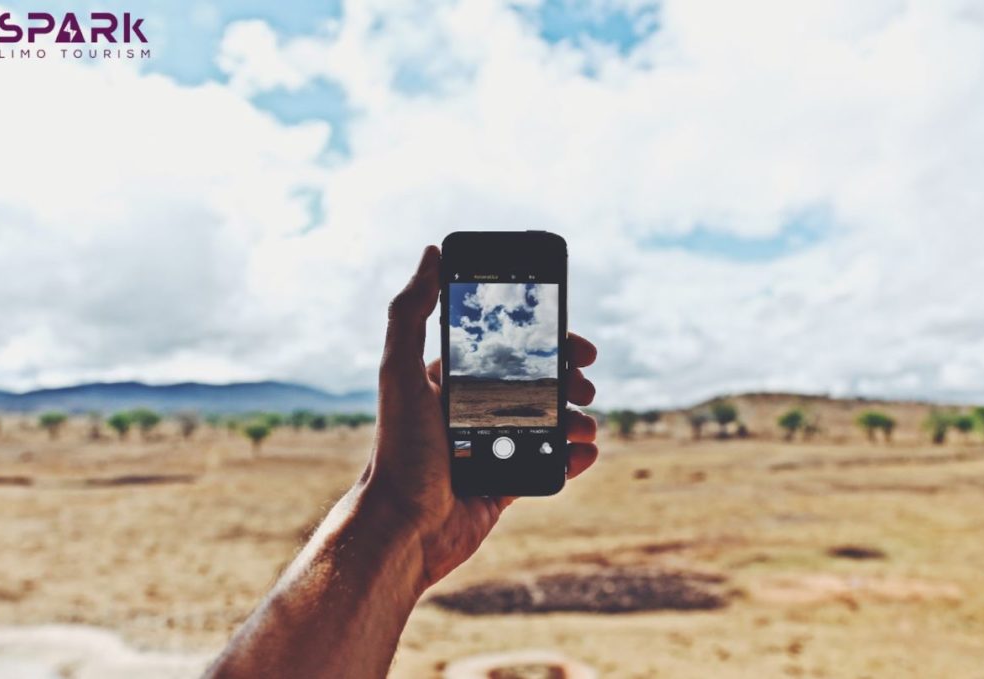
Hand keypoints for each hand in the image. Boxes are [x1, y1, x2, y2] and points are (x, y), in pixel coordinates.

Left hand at [364, 245, 598, 589]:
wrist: (404, 529)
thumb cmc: (398, 451)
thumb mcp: (399, 373)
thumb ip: (411, 313)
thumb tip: (431, 252)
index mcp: (451, 382)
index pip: (507, 350)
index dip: (547, 342)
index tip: (579, 343)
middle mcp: (473, 411)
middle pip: (538, 385)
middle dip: (569, 380)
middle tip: (585, 386)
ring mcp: (492, 448)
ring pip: (550, 424)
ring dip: (577, 420)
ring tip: (584, 426)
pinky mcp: (505, 485)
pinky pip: (550, 466)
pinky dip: (573, 459)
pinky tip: (585, 454)